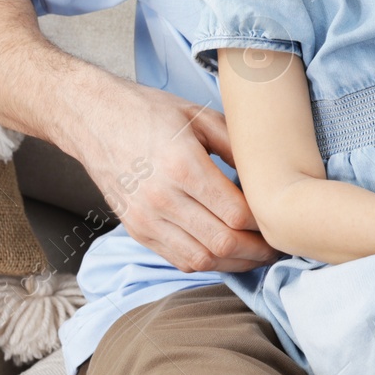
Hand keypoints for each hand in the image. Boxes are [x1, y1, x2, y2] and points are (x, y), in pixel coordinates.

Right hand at [68, 81, 280, 272]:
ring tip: (257, 254)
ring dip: (234, 263)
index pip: (235, 213)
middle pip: (221, 242)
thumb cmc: (150, 111)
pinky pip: (178, 259)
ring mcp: (146, 219)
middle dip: (256, 250)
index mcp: (182, 166)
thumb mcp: (199, 116)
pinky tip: (226, 253)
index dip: (264, 223)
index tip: (280, 219)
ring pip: (201, 260)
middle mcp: (162, 198)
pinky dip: (207, 262)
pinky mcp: (136, 230)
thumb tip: (268, 174)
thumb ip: (236, 146)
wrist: (94, 119)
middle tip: (277, 245)